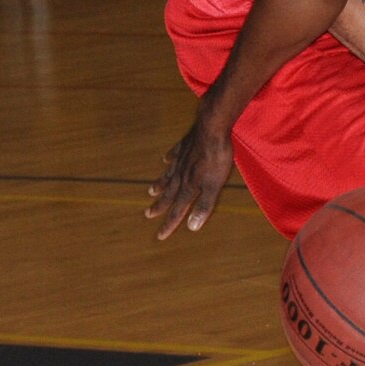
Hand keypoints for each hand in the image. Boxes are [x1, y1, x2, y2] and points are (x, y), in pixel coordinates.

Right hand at [145, 114, 236, 238]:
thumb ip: (203, 205)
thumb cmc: (216, 159)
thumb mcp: (213, 186)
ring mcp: (182, 159)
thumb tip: (193, 227)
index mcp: (188, 187)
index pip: (177, 210)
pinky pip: (175, 154)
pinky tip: (166, 159)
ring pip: (168, 175)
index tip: (160, 236)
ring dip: (160, 184)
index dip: (170, 224)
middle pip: (169, 194)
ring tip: (151, 191)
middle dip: (160, 206)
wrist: (212, 130)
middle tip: (149, 214)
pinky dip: (170, 158)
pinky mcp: (185, 145)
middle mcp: (181, 175)